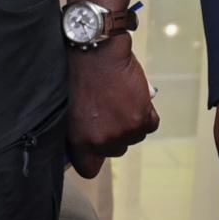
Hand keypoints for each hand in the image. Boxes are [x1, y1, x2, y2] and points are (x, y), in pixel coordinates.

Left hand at [65, 38, 160, 177]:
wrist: (94, 50)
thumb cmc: (77, 74)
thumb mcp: (68, 109)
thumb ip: (80, 132)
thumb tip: (92, 142)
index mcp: (81, 142)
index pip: (89, 169)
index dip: (93, 157)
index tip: (93, 145)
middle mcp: (104, 142)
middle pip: (116, 149)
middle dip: (114, 132)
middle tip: (107, 110)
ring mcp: (126, 131)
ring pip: (134, 135)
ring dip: (131, 120)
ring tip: (119, 98)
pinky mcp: (143, 117)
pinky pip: (150, 123)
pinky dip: (146, 111)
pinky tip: (133, 95)